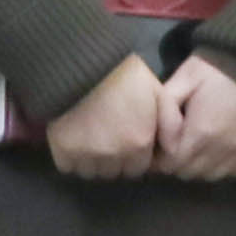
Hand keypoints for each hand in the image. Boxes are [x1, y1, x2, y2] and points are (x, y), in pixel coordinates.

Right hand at [42, 58, 168, 182]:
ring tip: (88, 140)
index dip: (131, 156)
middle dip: (112, 160)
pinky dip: (69, 158)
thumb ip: (170, 122)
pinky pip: (67, 167)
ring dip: (90, 162)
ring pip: (90, 172)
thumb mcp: (156, 92)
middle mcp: (115, 156)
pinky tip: (72, 140)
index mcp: (139, 144)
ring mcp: (87, 155)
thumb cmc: (123, 74)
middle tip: (106, 138)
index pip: (137, 169)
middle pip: (113, 172)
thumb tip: (172, 149)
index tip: (124, 141)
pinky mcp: (62, 151)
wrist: (82, 62)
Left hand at [152, 58, 235, 187]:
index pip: (170, 164)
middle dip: (178, 161)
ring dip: (201, 165)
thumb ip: (166, 105)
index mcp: (199, 133)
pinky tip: (223, 149)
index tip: (162, 142)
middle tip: (179, 141)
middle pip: (189, 173)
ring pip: (212, 176)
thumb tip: (158, 133)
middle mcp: (221, 151)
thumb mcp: (186, 75)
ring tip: (201, 145)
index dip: (161, 155)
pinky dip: (227, 165)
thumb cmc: (222, 67)